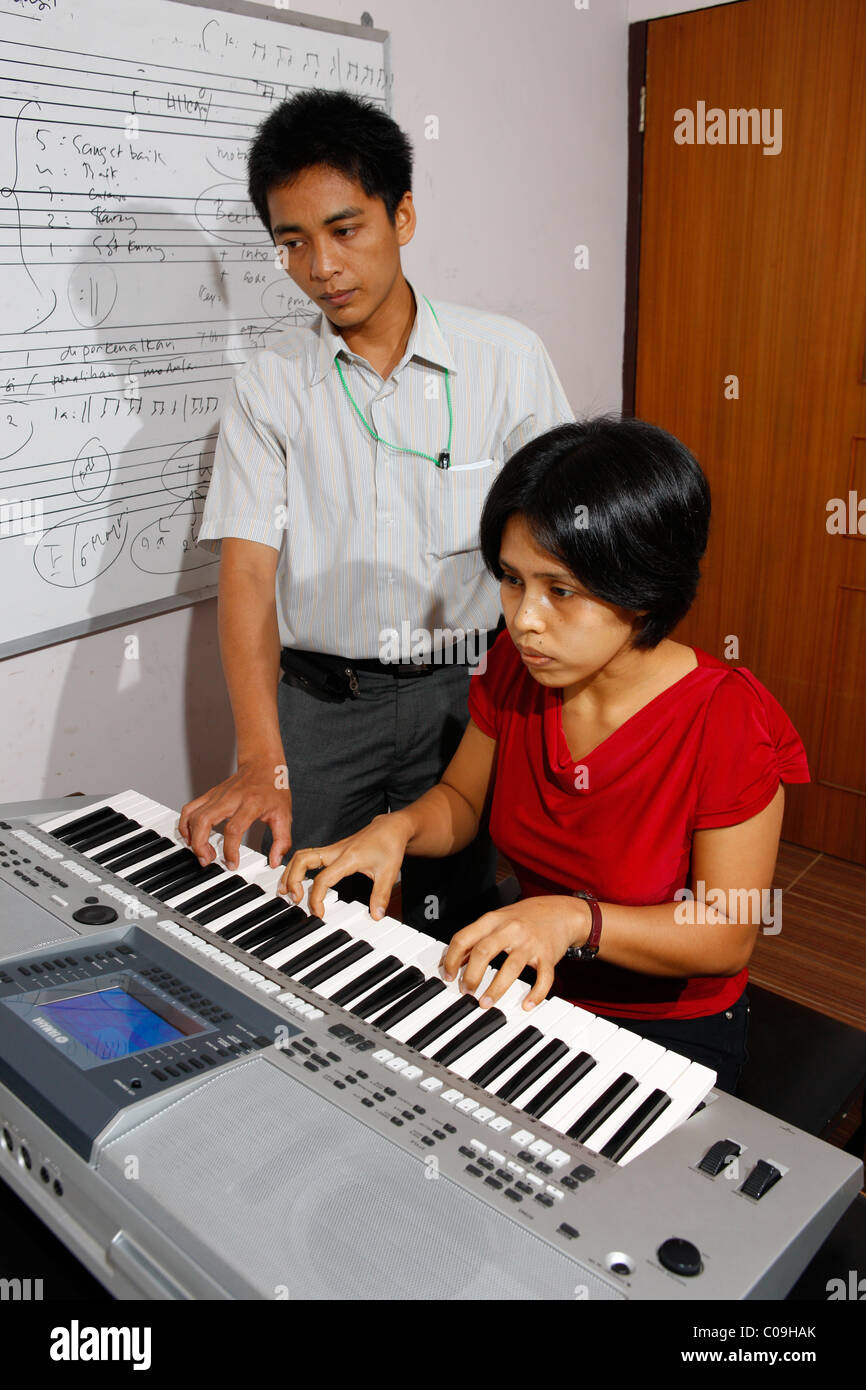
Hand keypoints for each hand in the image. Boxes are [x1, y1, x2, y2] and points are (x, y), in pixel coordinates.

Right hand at [178, 759, 291, 870]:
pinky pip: (189, 809)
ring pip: (192, 815)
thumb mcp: (284, 815)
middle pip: (204, 821)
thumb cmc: (273, 788)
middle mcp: (230, 798)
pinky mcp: (209, 795)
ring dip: (191, 837)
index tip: (231, 864)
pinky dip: (185, 825)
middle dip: (200, 845)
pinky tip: (191, 837)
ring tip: (201, 851)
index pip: (233, 829)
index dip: (230, 850)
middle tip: (207, 860)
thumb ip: (282, 841)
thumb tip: (275, 862)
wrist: (263, 764)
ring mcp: (217, 795)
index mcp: (250, 803)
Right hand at [280, 813, 411, 918]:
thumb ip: (381, 895)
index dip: (317, 898)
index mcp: (348, 857)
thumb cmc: (389, 845)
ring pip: (302, 856)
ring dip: (290, 872)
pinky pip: (308, 856)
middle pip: (302, 860)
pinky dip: (297, 868)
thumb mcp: (389, 872)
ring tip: (285, 891)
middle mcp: (335, 851)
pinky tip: (295, 880)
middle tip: (294, 899)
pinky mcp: (332, 850)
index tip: (319, 913)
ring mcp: (332, 849)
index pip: (323, 879)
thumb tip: (376, 915)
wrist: (391, 827)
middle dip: (292, 879)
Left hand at [440, 895, 591, 1009]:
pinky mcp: (548, 956)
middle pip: (483, 952)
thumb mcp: (498, 919)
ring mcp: (530, 943)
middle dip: (471, 976)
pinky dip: (535, 994)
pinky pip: (542, 978)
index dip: (452, 959)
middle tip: (466, 991)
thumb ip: (478, 937)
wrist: (562, 911)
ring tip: (485, 1003)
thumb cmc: (526, 917)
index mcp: (494, 920)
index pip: (464, 938)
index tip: (448, 975)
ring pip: (510, 968)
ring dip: (495, 990)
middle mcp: (511, 929)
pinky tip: (527, 1004)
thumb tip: (457, 960)